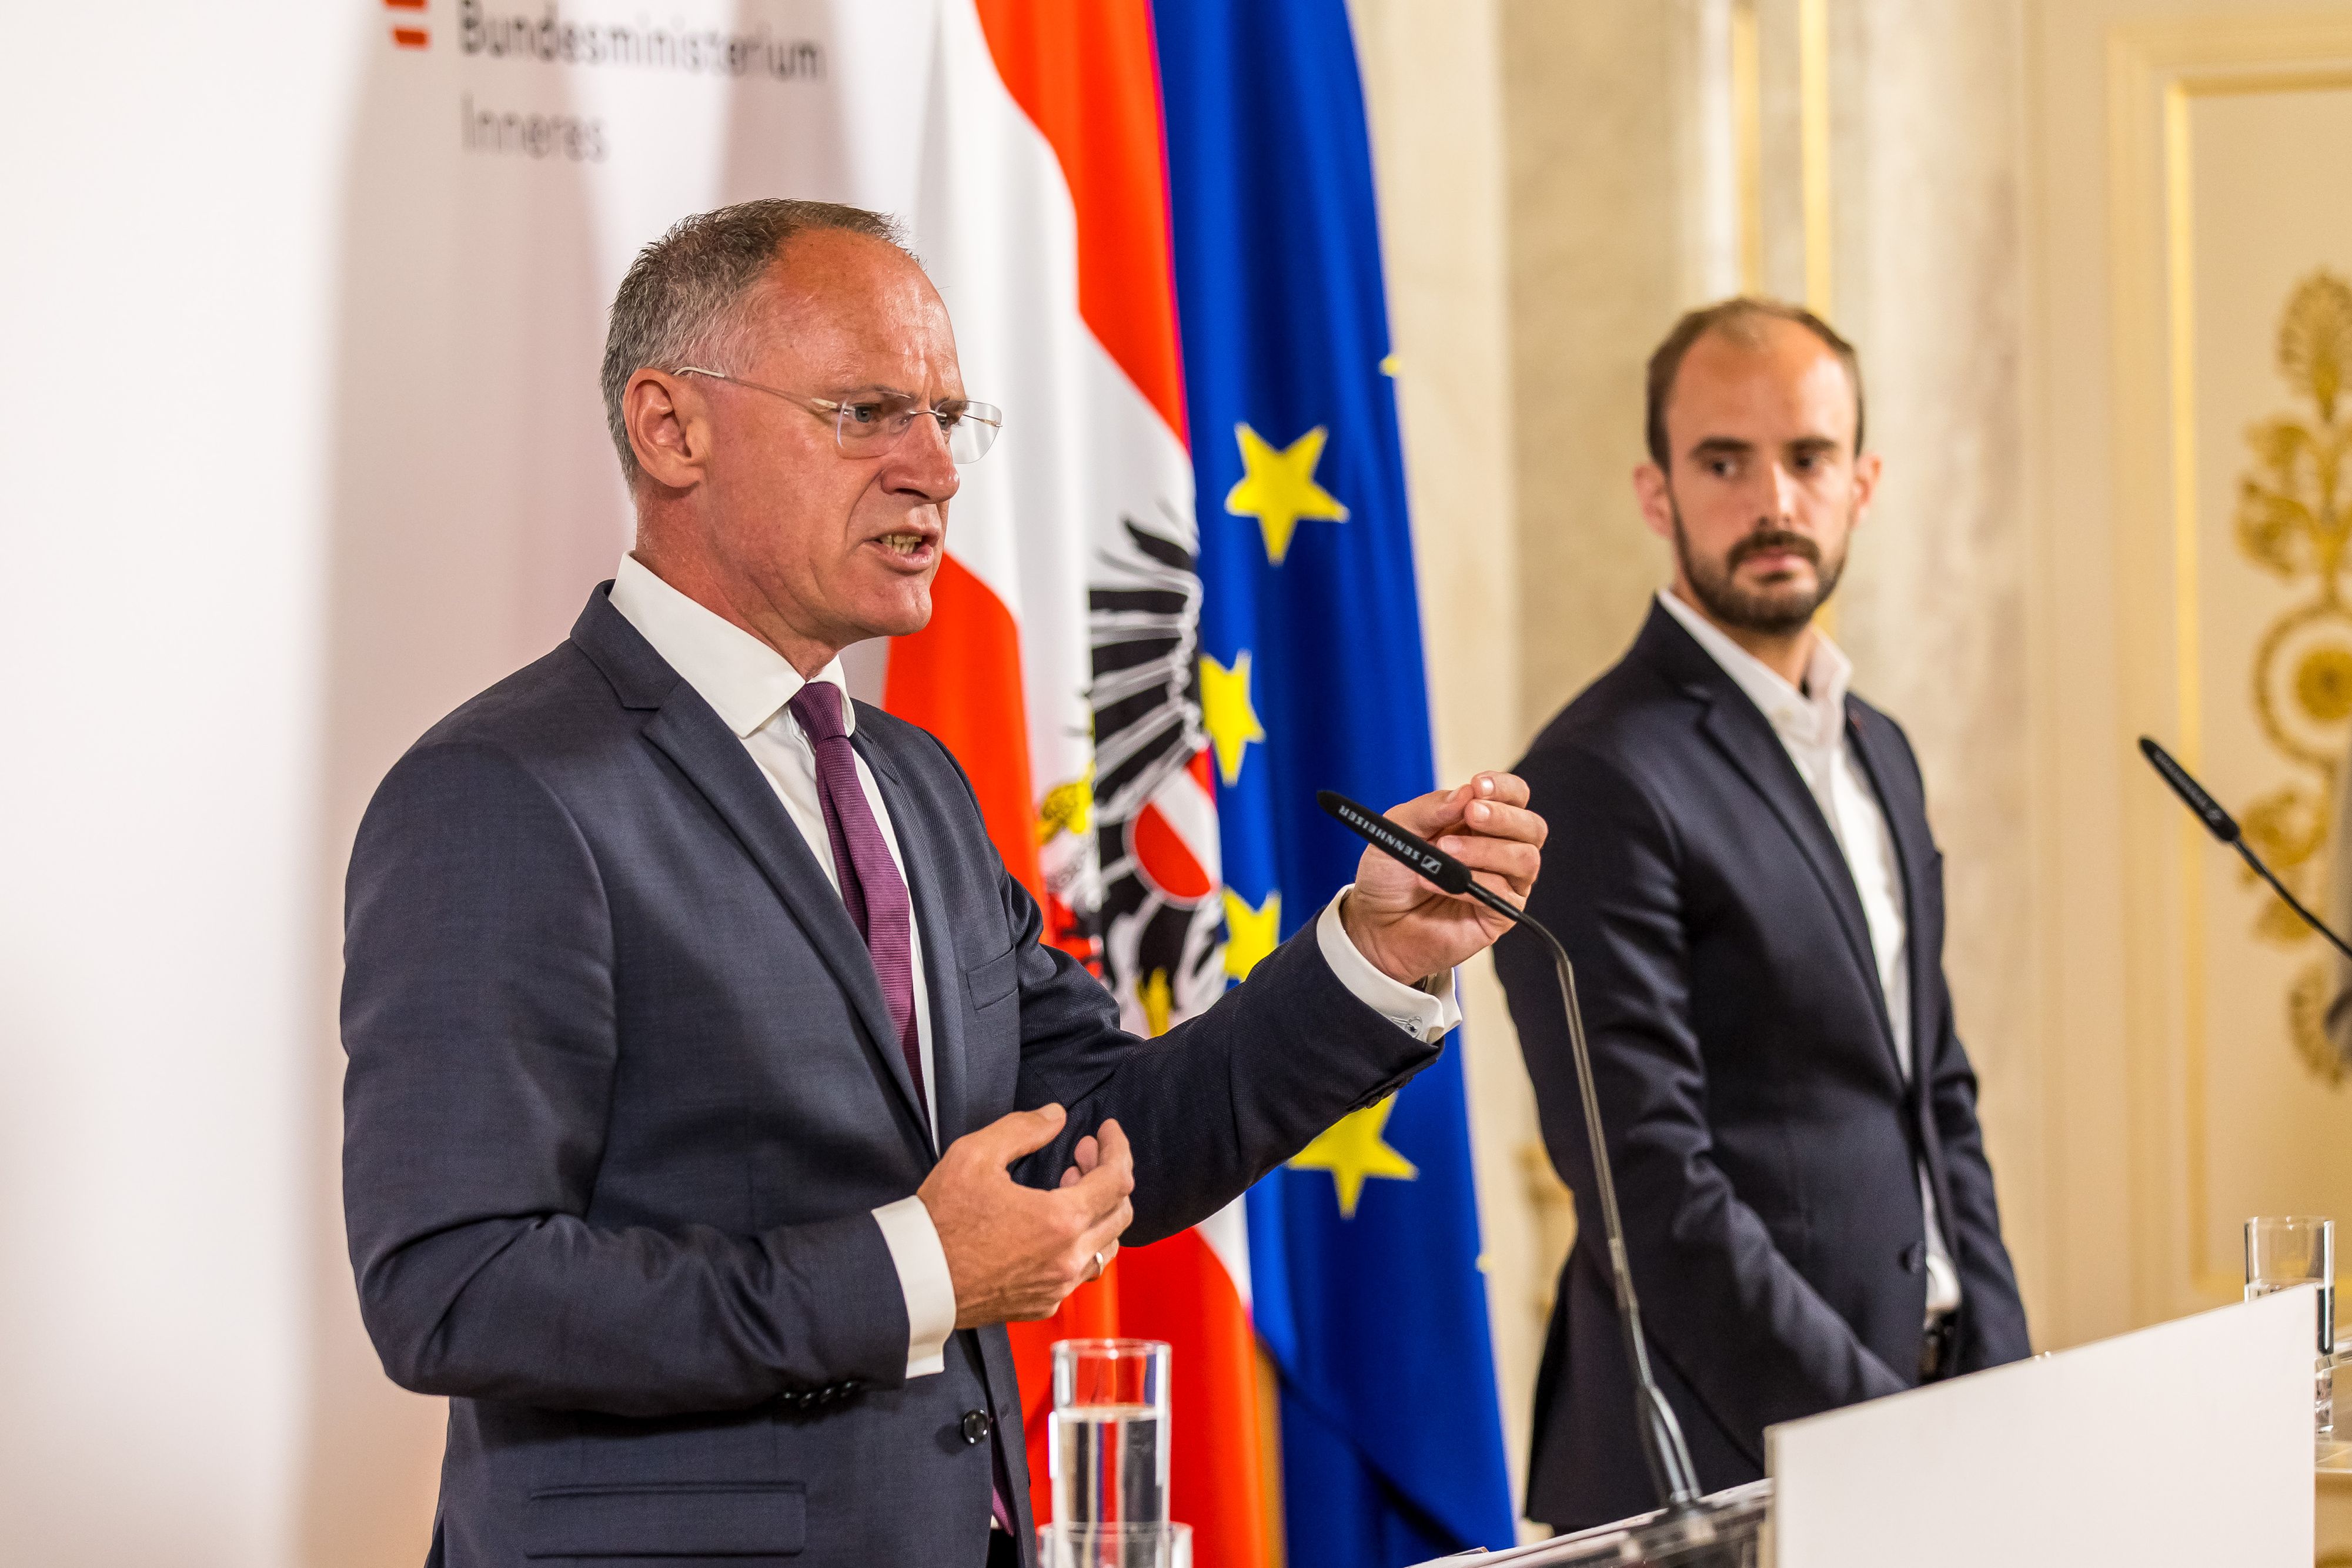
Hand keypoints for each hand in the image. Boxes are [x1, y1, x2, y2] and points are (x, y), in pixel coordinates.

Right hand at [918, 1105, 1133, 1327]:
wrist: (916, 1279)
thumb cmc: (942, 1219)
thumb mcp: (975, 1155)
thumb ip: (1023, 1129)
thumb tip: (1056, 1116)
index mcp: (1061, 1220)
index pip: (1118, 1180)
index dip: (1118, 1147)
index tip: (1105, 1131)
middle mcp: (1069, 1259)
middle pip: (1121, 1213)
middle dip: (1109, 1175)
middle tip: (1082, 1153)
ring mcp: (1058, 1287)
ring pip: (1107, 1245)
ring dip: (1098, 1211)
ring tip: (1069, 1185)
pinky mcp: (1043, 1304)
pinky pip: (1080, 1270)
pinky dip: (1081, 1241)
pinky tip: (1054, 1225)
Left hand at [1340, 771, 1544, 985]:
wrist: (1374, 923)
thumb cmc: (1389, 875)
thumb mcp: (1400, 828)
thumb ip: (1432, 808)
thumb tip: (1466, 793)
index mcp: (1480, 823)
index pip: (1514, 798)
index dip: (1504, 788)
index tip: (1479, 785)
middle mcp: (1499, 851)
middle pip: (1533, 827)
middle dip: (1503, 817)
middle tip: (1470, 815)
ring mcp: (1502, 884)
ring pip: (1524, 859)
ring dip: (1484, 850)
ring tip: (1444, 850)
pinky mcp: (1497, 915)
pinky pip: (1503, 893)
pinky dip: (1469, 883)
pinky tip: (1436, 882)